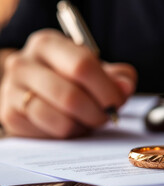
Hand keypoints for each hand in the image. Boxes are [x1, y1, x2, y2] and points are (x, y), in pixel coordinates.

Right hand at [0, 29, 136, 138]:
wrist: (35, 86)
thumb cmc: (71, 76)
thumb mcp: (96, 68)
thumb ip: (117, 76)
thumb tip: (124, 87)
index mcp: (48, 44)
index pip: (83, 66)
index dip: (107, 89)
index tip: (117, 102)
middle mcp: (24, 63)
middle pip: (71, 97)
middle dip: (97, 113)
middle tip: (106, 116)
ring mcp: (11, 91)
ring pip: (61, 121)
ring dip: (83, 126)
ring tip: (87, 119)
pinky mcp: (11, 117)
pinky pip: (50, 135)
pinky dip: (69, 135)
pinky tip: (70, 124)